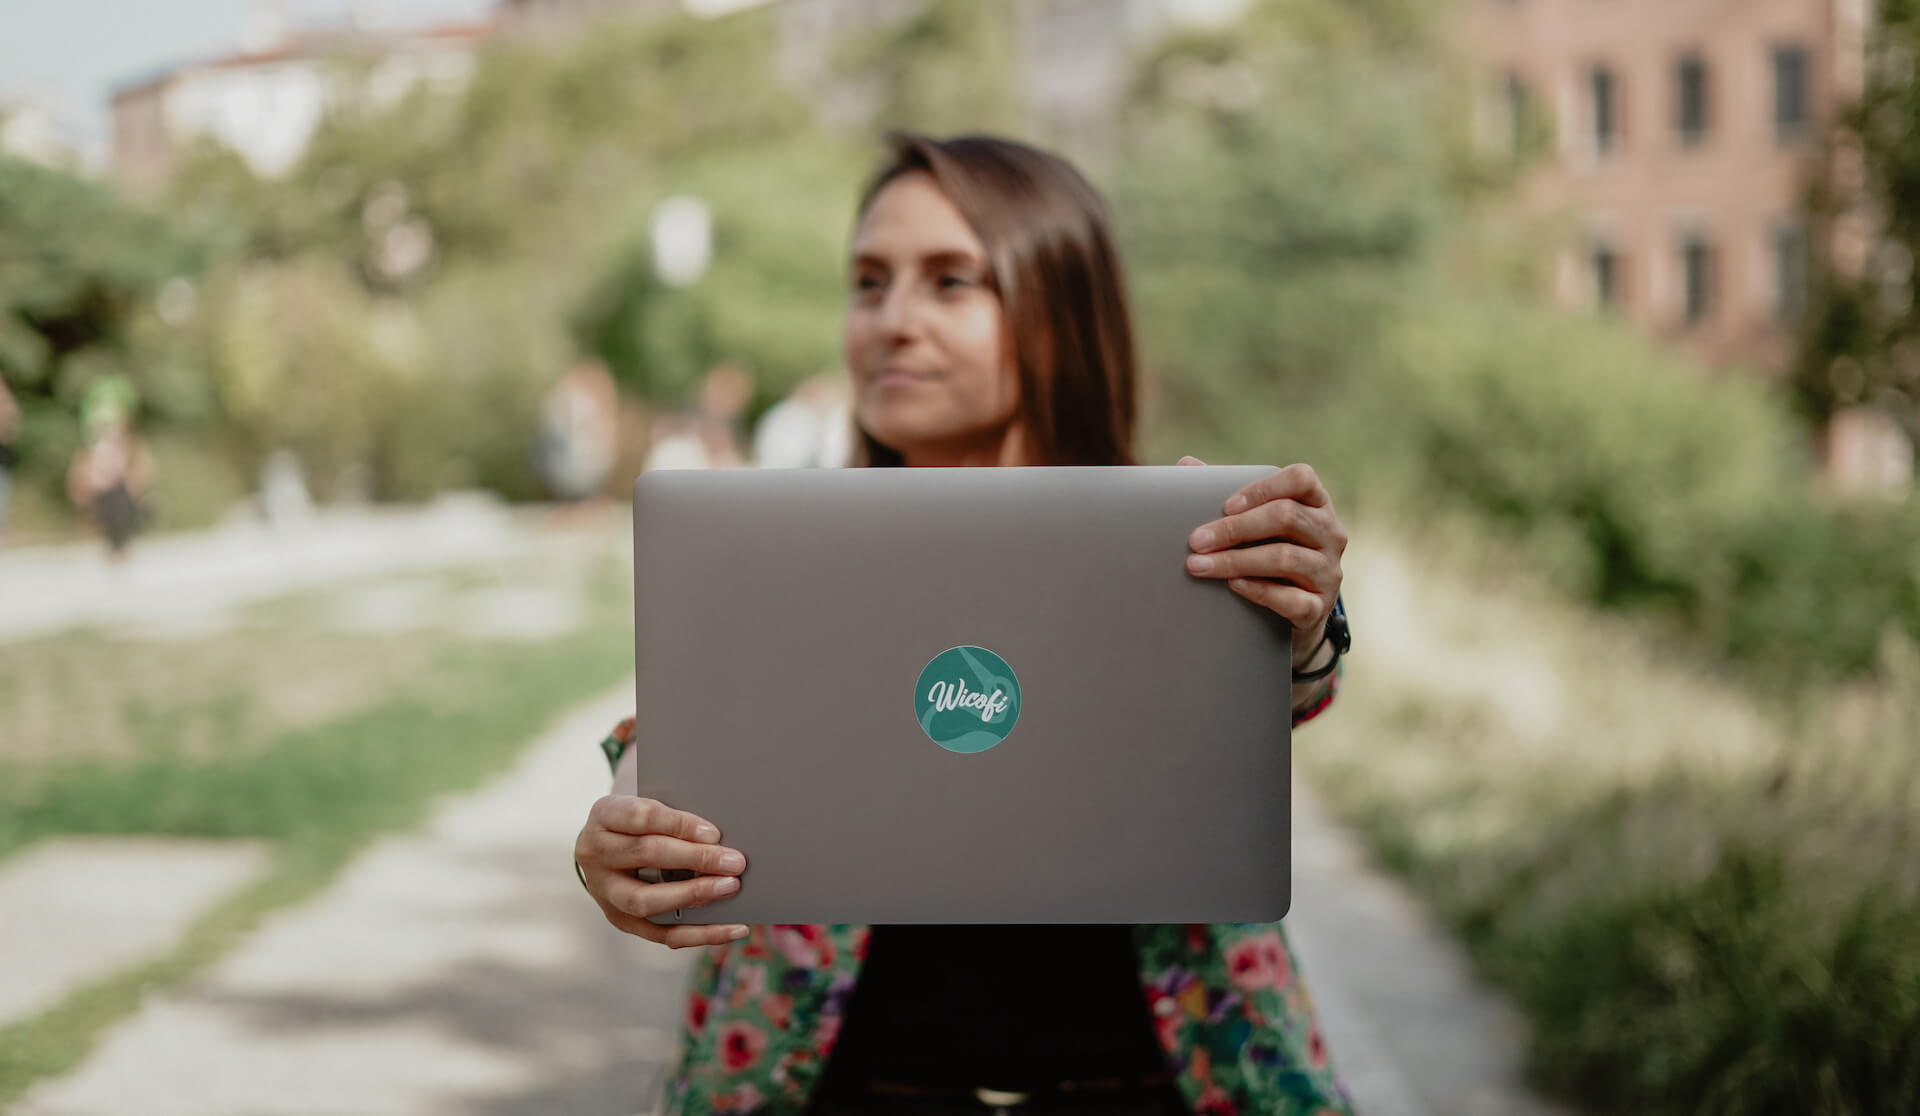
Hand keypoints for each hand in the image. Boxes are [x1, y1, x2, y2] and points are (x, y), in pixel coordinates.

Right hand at [574, 795, 750, 947]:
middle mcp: (596, 854)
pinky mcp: (621, 920)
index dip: (680, 824)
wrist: (607, 848)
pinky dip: (699, 934)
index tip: (714, 833)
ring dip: (693, 895)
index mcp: (604, 816)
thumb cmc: (638, 824)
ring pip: (645, 900)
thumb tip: (719, 838)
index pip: (641, 817)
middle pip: (645, 854)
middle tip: (733, 861)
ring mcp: (604, 891)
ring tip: (729, 888)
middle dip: (694, 858)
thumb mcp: (649, 807)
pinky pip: (660, 934)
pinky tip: (731, 928)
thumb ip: (676, 817)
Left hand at [1177, 456, 1346, 669]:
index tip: (1226, 506)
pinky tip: (1233, 585)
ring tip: (1200, 566)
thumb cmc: (1270, 551)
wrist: (1295, 610)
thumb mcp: (1257, 522)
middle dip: (1235, 528)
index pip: (1301, 479)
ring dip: (1236, 561)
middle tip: (1195, 541)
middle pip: (1287, 517)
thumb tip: (1186, 464)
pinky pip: (1291, 598)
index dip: (1263, 489)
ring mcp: (1329, 570)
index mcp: (1316, 503)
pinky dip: (1259, 590)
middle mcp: (1330, 533)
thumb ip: (1229, 494)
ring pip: (1286, 558)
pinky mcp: (1320, 606)